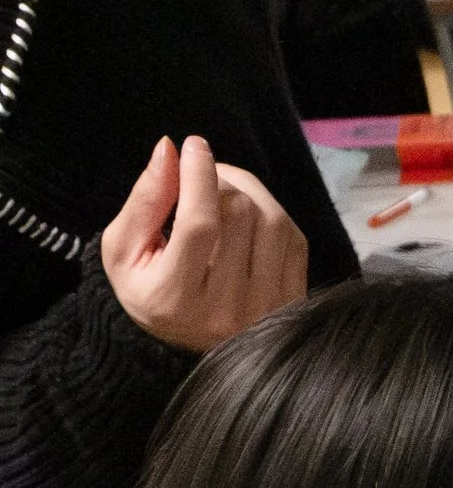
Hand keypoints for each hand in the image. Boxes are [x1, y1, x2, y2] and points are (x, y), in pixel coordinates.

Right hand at [100, 135, 307, 353]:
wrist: (191, 341)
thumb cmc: (150, 287)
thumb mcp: (125, 251)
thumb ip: (144, 201)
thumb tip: (169, 150)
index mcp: (175, 299)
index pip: (199, 224)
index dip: (198, 176)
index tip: (192, 146)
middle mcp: (226, 309)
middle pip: (238, 213)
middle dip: (219, 178)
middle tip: (201, 171)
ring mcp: (266, 307)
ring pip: (271, 218)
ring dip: (247, 188)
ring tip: (221, 187)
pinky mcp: (293, 299)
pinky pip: (292, 235)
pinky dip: (269, 211)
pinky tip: (246, 214)